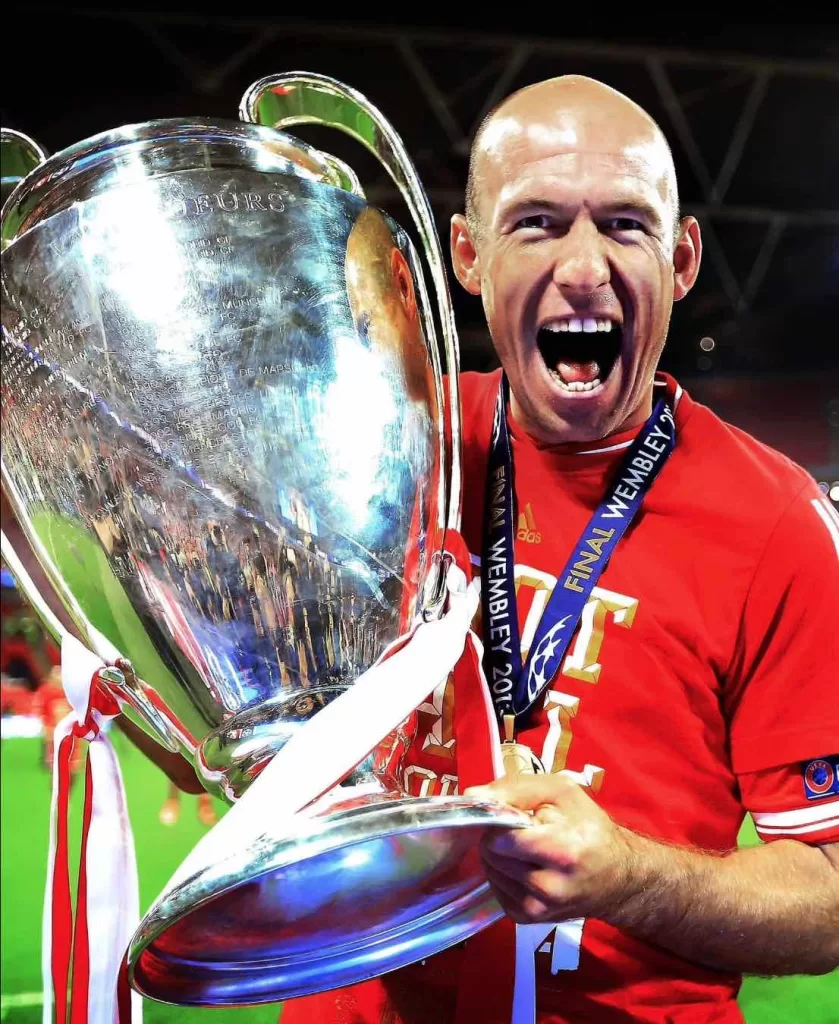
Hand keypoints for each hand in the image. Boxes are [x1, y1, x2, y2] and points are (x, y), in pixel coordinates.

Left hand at [465, 774, 637, 924]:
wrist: (618, 878)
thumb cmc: (590, 828)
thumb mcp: (562, 792)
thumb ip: (517, 788)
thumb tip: (473, 794)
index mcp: (562, 851)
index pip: (502, 839)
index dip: (500, 820)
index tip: (512, 814)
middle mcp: (549, 887)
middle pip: (491, 854)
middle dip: (498, 836)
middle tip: (521, 830)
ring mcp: (537, 908)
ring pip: (490, 870)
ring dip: (499, 854)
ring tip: (525, 848)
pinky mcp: (527, 919)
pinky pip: (495, 888)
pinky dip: (503, 873)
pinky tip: (524, 866)